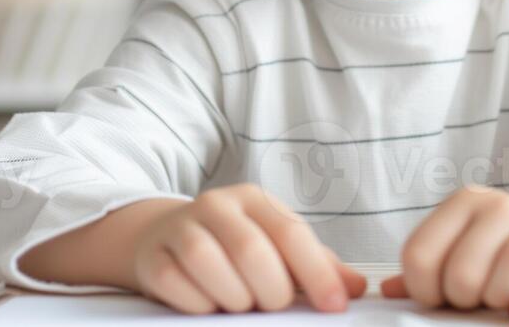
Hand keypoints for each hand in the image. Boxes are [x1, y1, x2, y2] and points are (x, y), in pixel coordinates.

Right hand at [132, 184, 366, 313]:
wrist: (164, 237)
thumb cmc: (232, 246)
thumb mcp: (276, 247)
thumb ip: (316, 266)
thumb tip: (355, 288)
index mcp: (254, 201)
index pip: (291, 234)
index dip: (317, 274)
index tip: (335, 306)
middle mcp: (217, 206)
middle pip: (250, 250)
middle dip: (271, 290)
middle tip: (274, 306)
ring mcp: (180, 228)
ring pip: (207, 262)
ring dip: (233, 296)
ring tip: (241, 304)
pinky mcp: (153, 256)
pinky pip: (174, 283)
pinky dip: (196, 303)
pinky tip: (208, 304)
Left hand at [380, 185, 508, 309]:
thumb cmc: (502, 250)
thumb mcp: (461, 246)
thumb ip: (426, 267)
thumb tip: (386, 291)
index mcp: (464, 203)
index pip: (419, 257)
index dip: (423, 291)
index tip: (439, 297)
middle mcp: (500, 207)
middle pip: (460, 273)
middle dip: (462, 300)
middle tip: (475, 300)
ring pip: (506, 272)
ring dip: (499, 299)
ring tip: (501, 300)